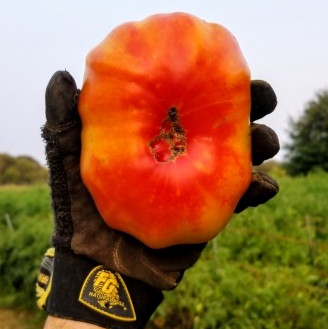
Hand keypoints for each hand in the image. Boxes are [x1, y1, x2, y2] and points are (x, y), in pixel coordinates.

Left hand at [42, 71, 278, 290]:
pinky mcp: (209, 211)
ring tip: (266, 141)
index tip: (228, 63)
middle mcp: (181, 151)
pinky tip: (264, 185)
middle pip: (224, 122)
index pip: (188, 98)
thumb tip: (61, 75)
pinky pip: (241, 198)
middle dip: (250, 107)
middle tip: (262, 97)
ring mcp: (198, 181)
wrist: (97, 265)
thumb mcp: (67, 160)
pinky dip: (259, 189)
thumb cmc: (78, 209)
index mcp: (156, 133)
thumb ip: (64, 119)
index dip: (210, 81)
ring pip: (241, 155)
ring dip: (261, 144)